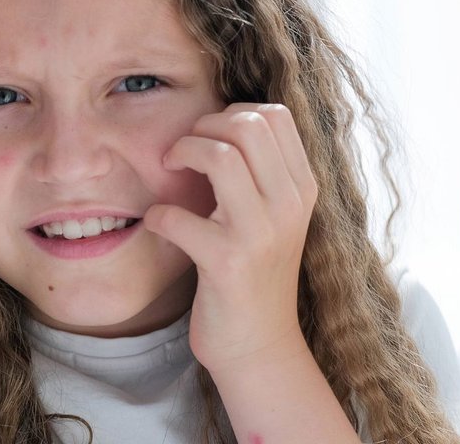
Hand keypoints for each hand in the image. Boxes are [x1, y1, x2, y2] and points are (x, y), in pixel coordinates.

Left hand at [142, 103, 318, 372]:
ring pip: (220, 157)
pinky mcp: (227, 263)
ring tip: (170, 172)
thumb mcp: (274, 216)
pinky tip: (158, 224)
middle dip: (202, 127)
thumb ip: (263, 171)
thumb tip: (224, 121)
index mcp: (302, 188)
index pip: (275, 115)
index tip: (208, 137)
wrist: (258, 346)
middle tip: (182, 152)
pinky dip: (157, 214)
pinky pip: (178, 216)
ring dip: (181, 154)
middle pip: (248, 125)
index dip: (231, 113)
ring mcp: (260, 234)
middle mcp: (289, 206)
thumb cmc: (255, 273)